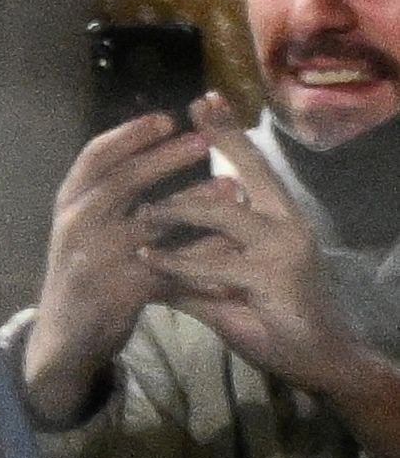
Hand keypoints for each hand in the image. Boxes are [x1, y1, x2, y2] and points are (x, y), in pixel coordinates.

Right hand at [20, 106, 211, 407]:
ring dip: (193, 202)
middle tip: (204, 140)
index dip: (130, 135)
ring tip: (231, 186)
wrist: (66, 336)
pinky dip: (202, 253)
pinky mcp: (120, 290)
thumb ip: (111, 194)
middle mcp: (76, 227)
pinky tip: (230, 243)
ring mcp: (96, 260)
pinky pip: (169, 265)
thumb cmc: (85, 271)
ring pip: (149, 222)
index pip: (94, 157)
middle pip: (120, 181)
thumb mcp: (85, 227)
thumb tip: (155, 146)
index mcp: (69, 205)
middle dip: (164, 158)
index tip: (166, 118)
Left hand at [143, 103, 399, 446]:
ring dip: (178, 212)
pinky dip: (175, 262)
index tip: (205, 100)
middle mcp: (287, 224)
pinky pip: (212, 265)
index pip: (254, 168)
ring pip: (223, 216)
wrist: (316, 357)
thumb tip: (150, 253)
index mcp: (281, 217)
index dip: (229, 135)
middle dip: (218, 143)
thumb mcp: (228, 283)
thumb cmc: (272, 316)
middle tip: (183, 117)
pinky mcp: (268, 280)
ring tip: (141, 212)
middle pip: (249, 174)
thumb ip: (194, 263)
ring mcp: (281, 250)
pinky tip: (146, 260)